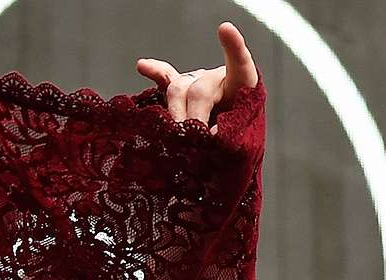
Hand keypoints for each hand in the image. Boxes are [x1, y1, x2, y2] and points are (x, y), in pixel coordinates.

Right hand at [135, 22, 258, 133]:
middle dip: (195, 118)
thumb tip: (206, 135)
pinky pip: (165, 78)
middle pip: (199, 90)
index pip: (240, 65)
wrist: (234, 143)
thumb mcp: (242, 140)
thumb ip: (226, 136)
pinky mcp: (182, 89)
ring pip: (178, 89)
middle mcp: (218, 78)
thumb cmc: (240, 140)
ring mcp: (198, 81)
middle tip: (196, 141)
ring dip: (175, 113)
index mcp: (243, 86)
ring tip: (179, 136)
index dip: (234, 47)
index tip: (225, 30)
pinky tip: (143, 66)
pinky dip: (155, 72)